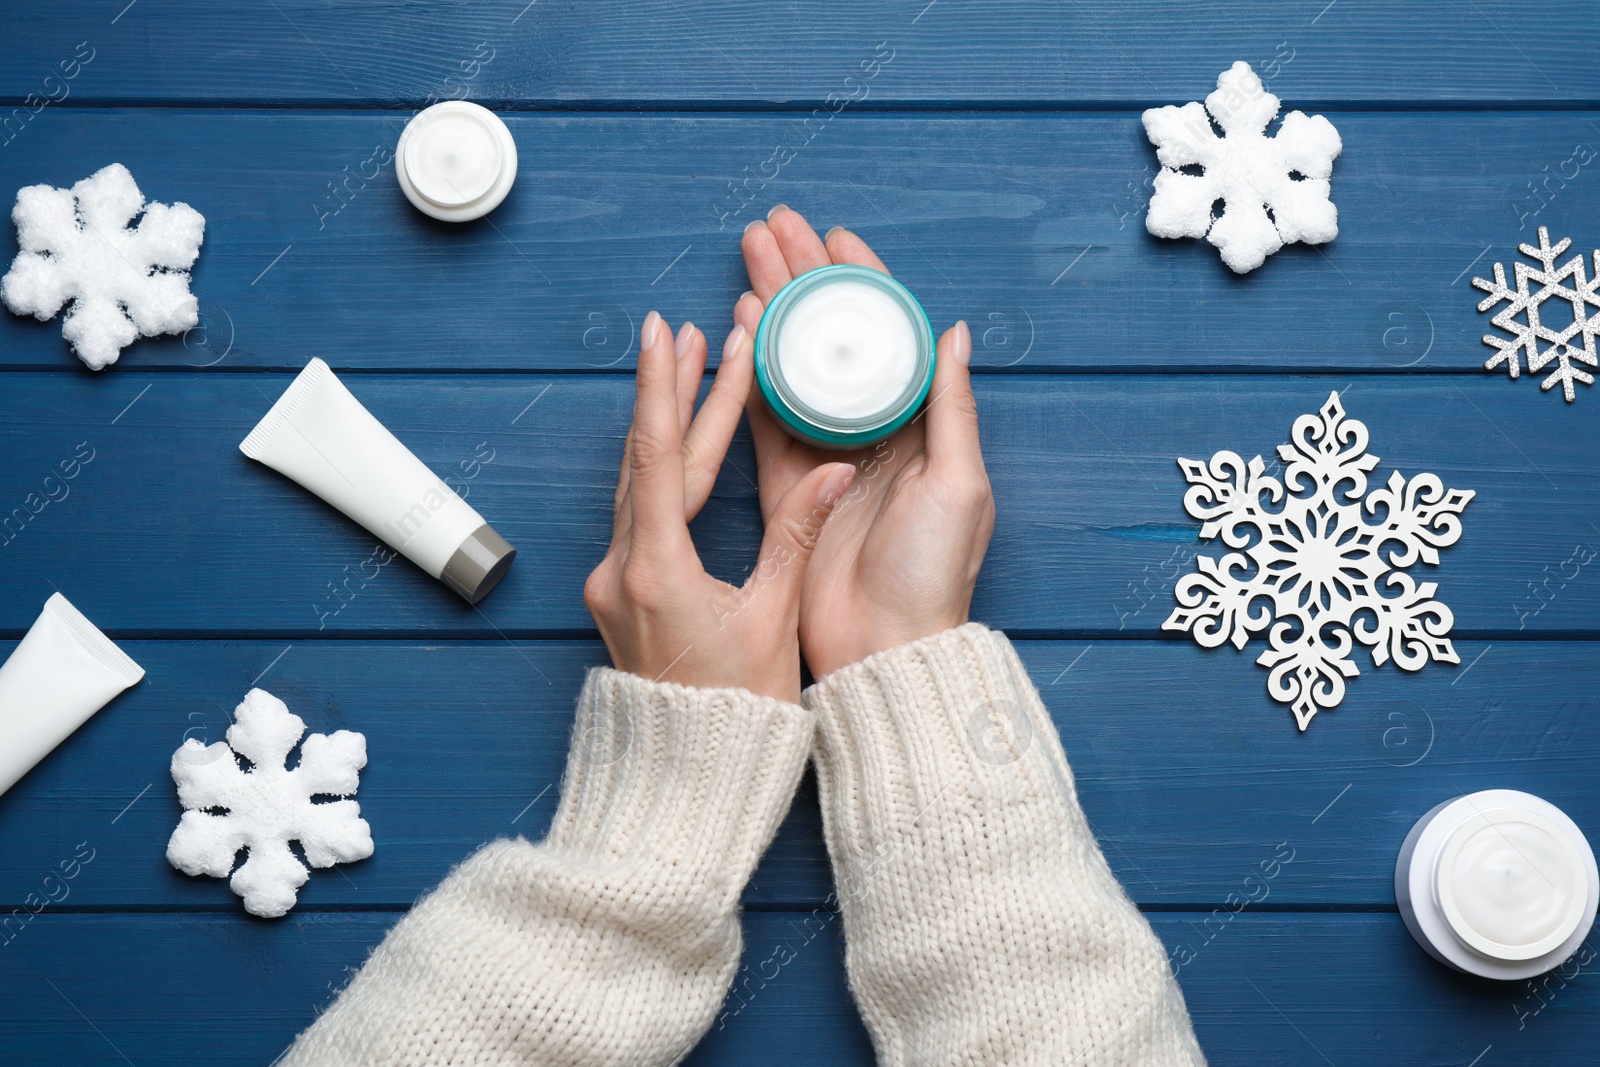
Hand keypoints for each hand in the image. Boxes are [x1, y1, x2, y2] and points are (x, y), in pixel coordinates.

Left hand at [584, 310, 855, 702]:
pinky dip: (661, 472)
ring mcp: (612, 583)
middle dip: (672, 394)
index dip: (668, 389)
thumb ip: (796, 538)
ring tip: (685, 372)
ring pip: (637, 484)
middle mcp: (620, 569)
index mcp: (656, 570)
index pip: (661, 457)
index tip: (667, 334)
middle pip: (647, 460)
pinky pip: (636, 513)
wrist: (685, 780)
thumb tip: (832, 470)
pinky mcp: (620, 596)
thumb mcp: (772, 621)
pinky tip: (679, 449)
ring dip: (664, 428)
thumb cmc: (735, 715)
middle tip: (689, 333)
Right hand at [737, 206, 994, 678]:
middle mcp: (875, 433)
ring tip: (747, 260)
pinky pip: (765, 417)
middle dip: (804, 279)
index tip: (833, 237)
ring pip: (795, 366)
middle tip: (772, 229)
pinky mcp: (789, 486)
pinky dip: (749, 373)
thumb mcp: (958, 483)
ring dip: (772, 312)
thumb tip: (955, 330)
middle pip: (834, 338)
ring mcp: (828, 456)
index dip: (862, 282)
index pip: (889, 334)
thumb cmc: (931, 574)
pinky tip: (736, 329)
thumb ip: (950, 407)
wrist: (883, 648)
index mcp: (922, 427)